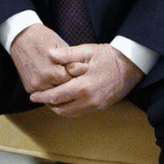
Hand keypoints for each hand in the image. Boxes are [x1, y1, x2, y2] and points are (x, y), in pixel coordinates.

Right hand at [9, 23, 73, 92]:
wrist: (20, 37)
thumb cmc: (43, 38)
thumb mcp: (61, 45)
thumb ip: (72, 60)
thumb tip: (85, 69)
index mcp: (51, 72)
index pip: (72, 81)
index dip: (76, 74)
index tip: (79, 69)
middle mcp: (41, 82)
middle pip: (64, 89)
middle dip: (69, 82)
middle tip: (70, 72)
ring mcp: (34, 86)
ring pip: (54, 93)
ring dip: (59, 86)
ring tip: (61, 75)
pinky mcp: (29, 88)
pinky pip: (45, 92)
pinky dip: (50, 87)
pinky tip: (52, 78)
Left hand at [29, 44, 143, 116]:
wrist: (132, 65)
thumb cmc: (109, 56)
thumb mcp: (88, 51)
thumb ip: (68, 54)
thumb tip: (49, 54)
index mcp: (84, 87)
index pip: (57, 96)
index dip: (42, 97)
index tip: (32, 96)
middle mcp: (90, 100)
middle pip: (62, 109)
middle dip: (49, 104)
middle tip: (40, 97)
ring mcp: (97, 105)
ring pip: (71, 113)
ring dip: (59, 108)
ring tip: (50, 99)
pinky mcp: (101, 107)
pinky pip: (81, 112)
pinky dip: (70, 108)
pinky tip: (66, 99)